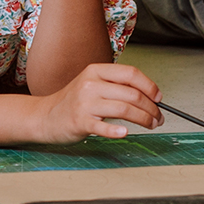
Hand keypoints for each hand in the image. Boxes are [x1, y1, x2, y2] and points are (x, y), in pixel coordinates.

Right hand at [30, 63, 162, 142]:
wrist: (45, 116)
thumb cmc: (73, 102)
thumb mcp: (93, 85)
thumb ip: (115, 86)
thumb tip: (148, 95)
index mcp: (96, 71)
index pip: (131, 74)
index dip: (150, 86)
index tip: (159, 98)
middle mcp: (90, 84)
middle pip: (131, 94)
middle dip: (151, 108)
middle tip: (158, 117)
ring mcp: (84, 103)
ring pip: (124, 109)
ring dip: (143, 119)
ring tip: (150, 125)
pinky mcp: (80, 122)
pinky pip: (102, 127)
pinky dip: (116, 131)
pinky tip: (125, 133)